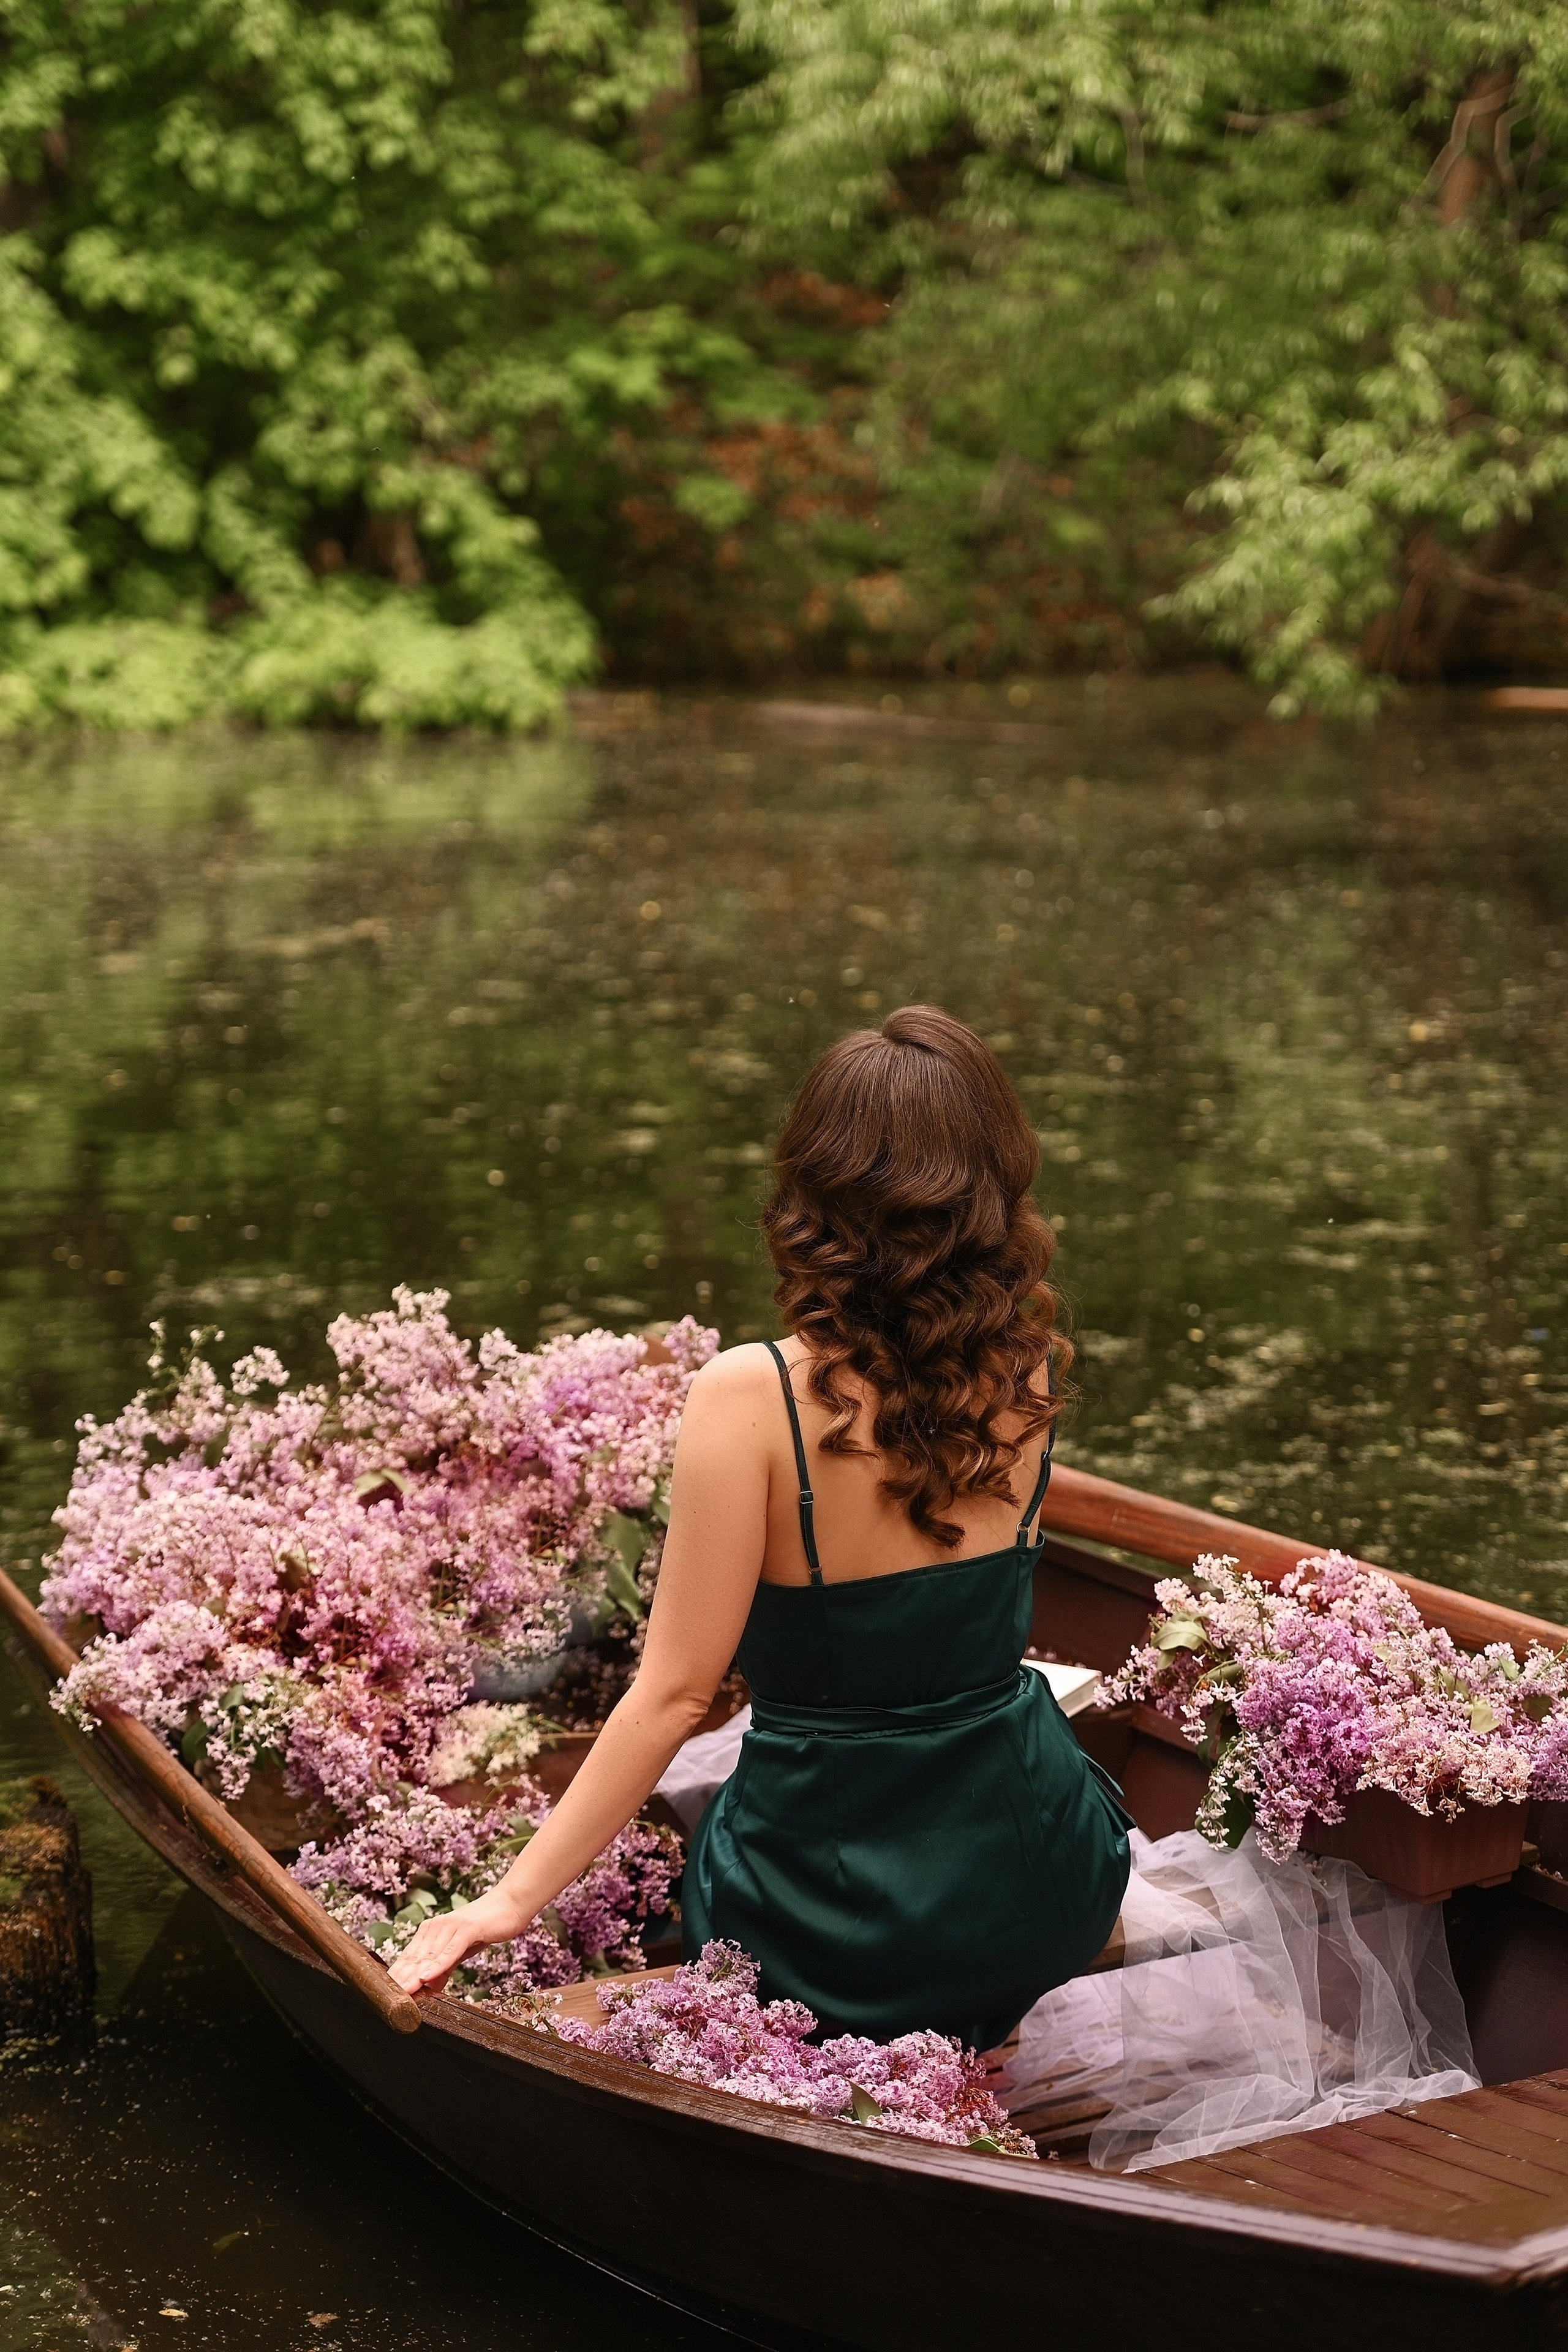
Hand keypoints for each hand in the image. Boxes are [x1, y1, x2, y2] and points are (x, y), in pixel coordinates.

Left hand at [386, 1891, 522, 1997]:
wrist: (509, 1905)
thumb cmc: (484, 1927)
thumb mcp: (460, 1951)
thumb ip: (443, 1967)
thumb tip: (428, 1987)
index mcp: (430, 1931)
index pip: (409, 1958)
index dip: (396, 1977)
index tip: (384, 1995)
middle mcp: (435, 1926)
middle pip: (414, 1959)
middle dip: (400, 1980)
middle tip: (388, 2000)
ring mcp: (450, 1926)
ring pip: (428, 1957)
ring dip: (413, 1977)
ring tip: (401, 1994)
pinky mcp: (467, 1928)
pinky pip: (450, 1951)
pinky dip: (437, 1965)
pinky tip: (427, 1977)